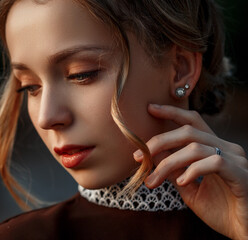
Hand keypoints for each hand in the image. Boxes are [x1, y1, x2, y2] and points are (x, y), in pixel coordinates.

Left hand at [133, 104, 247, 239]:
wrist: (244, 231)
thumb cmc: (220, 210)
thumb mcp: (188, 187)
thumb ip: (172, 170)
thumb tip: (151, 154)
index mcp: (215, 148)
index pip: (193, 121)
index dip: (171, 112)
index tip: (150, 109)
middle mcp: (227, 148)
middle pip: (188, 132)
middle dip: (159, 141)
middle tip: (138, 156)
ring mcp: (236, 160)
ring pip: (196, 148)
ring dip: (168, 163)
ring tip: (153, 180)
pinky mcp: (241, 174)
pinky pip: (214, 162)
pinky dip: (192, 170)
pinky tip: (181, 182)